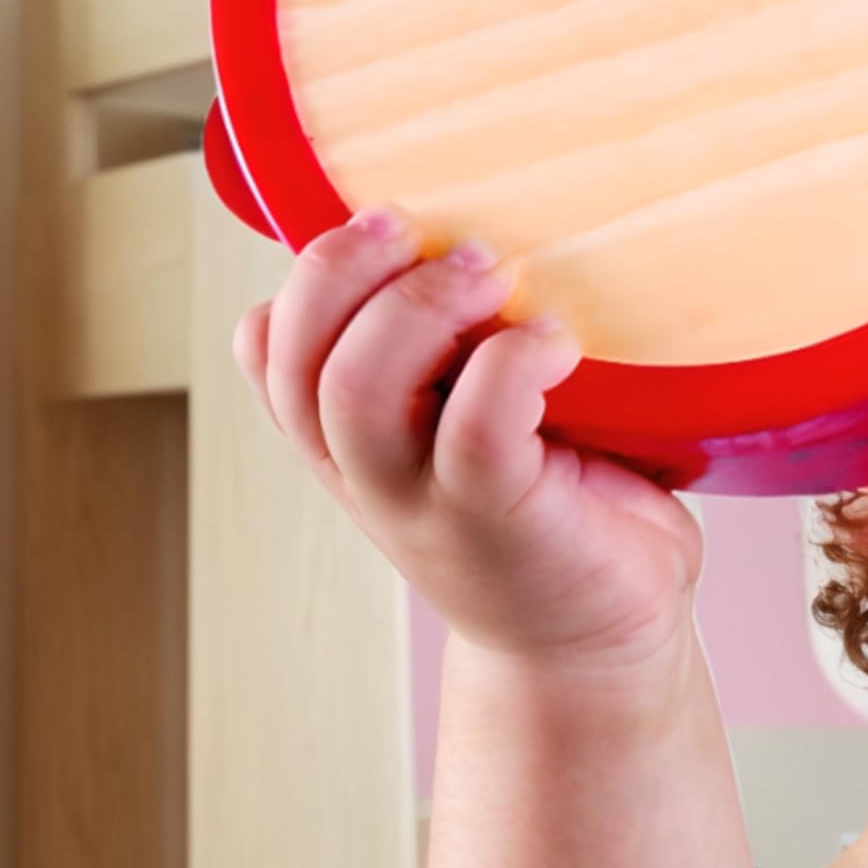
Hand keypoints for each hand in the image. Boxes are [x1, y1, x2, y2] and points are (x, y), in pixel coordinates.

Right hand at [234, 208, 705, 674]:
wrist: (600, 644)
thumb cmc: (561, 516)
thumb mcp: (487, 422)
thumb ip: (459, 355)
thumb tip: (494, 223)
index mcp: (350, 442)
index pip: (268, 349)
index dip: (300, 278)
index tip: (379, 227)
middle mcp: (367, 474)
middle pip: (296, 357)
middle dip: (344, 268)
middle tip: (425, 227)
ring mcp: (421, 504)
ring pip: (355, 389)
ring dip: (415, 305)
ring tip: (491, 269)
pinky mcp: (494, 520)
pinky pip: (474, 425)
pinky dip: (511, 363)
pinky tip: (556, 343)